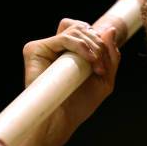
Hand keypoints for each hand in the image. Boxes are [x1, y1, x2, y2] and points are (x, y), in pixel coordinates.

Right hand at [23, 19, 120, 145]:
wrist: (62, 118)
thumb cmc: (80, 103)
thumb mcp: (105, 78)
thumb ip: (111, 55)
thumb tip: (111, 30)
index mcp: (71, 52)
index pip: (86, 30)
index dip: (100, 41)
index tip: (105, 64)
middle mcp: (57, 48)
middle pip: (82, 27)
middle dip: (99, 44)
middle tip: (101, 66)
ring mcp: (46, 48)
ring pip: (75, 29)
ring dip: (93, 47)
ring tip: (96, 67)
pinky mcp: (35, 50)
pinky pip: (64, 37)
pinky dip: (80, 46)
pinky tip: (88, 60)